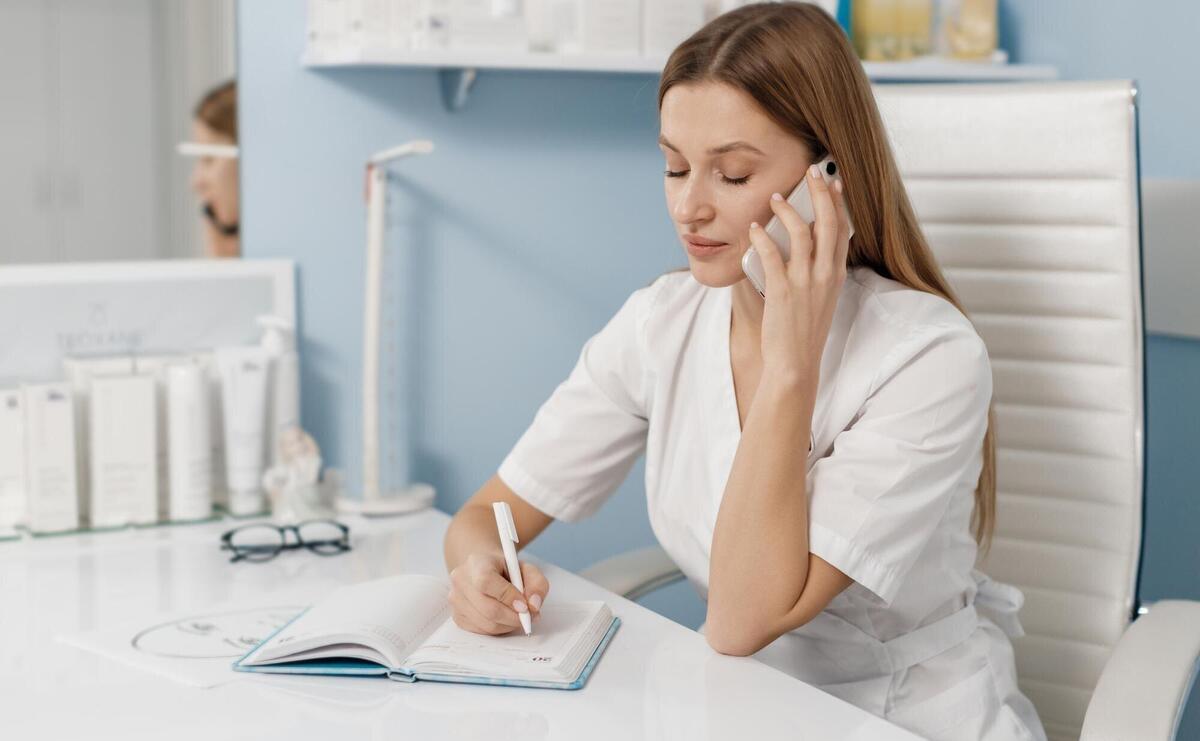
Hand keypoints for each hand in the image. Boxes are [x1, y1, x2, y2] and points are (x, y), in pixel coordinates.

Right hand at [447, 551, 550, 635]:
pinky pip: (481, 631)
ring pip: (486, 623)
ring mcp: (456, 599)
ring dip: (508, 625)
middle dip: (513, 617)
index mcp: (476, 562)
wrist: (484, 570)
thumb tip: (534, 606)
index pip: (487, 581)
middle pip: (487, 608)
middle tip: (528, 617)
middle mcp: (461, 580)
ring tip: (518, 617)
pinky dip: (499, 629)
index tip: (524, 605)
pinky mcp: (457, 616)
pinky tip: (505, 619)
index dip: (508, 597)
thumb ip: (537, 584)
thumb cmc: (505, 570)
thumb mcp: (526, 569)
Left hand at [746, 163, 851, 384]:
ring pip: (802, 233)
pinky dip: (762, 237)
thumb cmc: (804, 332)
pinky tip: (754, 227)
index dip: (839, 203)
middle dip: (820, 193)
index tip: (833, 182)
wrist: (796, 364)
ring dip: (787, 210)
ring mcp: (805, 282)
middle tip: (811, 171)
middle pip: (828, 223)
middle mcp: (825, 275)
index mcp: (836, 276)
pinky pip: (772, 255)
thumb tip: (805, 245)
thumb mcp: (820, 298)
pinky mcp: (783, 291)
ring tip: (774, 197)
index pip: (842, 231)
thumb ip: (817, 272)